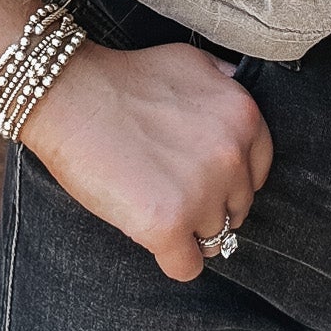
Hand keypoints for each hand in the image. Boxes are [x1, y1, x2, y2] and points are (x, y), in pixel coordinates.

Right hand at [18, 37, 273, 281]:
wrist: (72, 95)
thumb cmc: (128, 77)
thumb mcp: (195, 63)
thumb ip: (228, 86)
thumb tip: (242, 110)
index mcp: (244, 117)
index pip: (258, 172)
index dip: (229, 178)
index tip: (202, 177)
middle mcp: (232, 156)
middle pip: (238, 208)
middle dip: (209, 205)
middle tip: (172, 191)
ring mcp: (202, 192)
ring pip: (215, 239)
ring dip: (189, 232)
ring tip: (157, 210)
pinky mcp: (168, 225)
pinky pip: (187, 267)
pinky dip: (171, 259)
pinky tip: (151, 236)